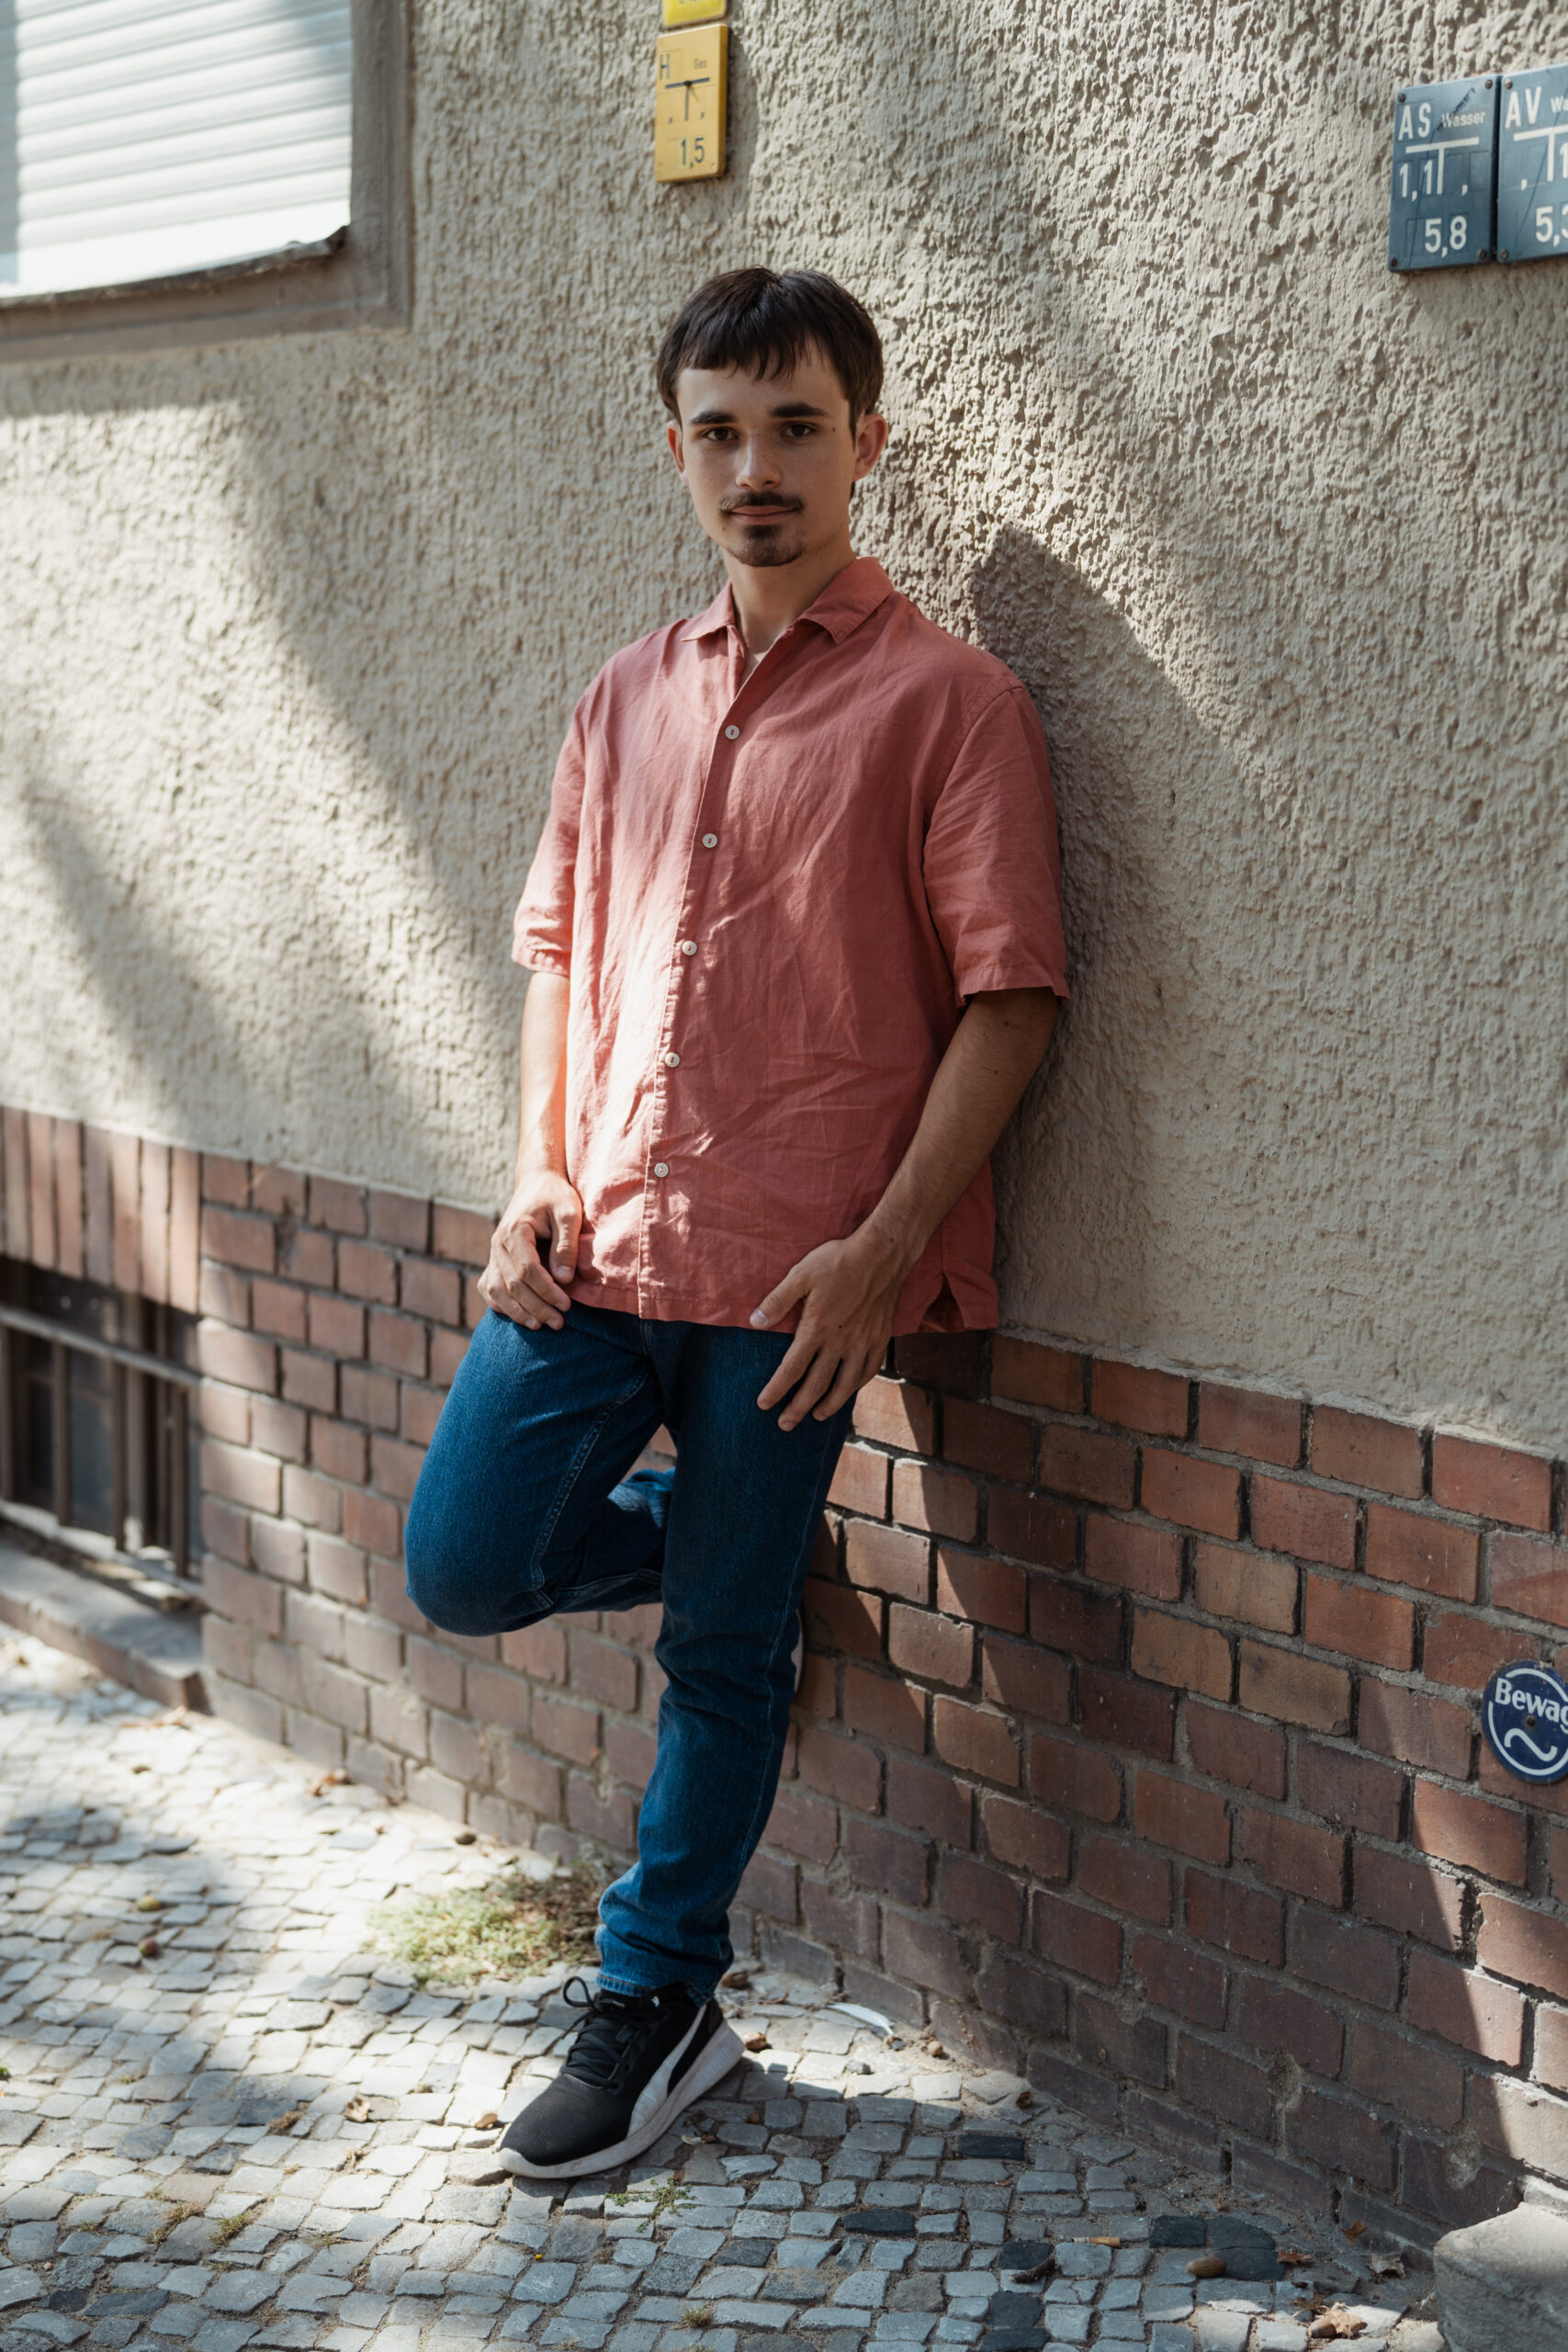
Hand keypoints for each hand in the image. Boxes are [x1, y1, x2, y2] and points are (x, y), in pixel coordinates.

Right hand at [478, 1168, 582, 1330]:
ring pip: (496, 1291)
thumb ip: (566, 1245)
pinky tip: (519, 1316)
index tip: (567, 1305)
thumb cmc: (556, 1196)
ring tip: (539, 1326)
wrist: (537, 1183)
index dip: (547, 1291)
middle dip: (536, 1307)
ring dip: (517, 1312)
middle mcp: (498, 1244)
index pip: (527, 1270)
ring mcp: (493, 1253)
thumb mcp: (569, 1213)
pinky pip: (489, 1287)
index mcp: (514, 1230)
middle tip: (559, 1323)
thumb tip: (563, 1279)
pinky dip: (500, 1305)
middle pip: (512, 1285)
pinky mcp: (495, 1260)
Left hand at [751, 1226, 911, 1429]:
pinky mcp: (880, 1339)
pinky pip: (869, 1371)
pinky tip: (849, 1391)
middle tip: (785, 1425)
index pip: (792, 1369)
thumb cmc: (838, 1261)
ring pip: (845, 1385)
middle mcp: (840, 1343)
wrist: (882, 1255)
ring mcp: (863, 1343)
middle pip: (816, 1385)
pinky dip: (857, 1386)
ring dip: (829, 1404)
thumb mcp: (800, 1275)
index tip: (763, 1404)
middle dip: (798, 1408)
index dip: (776, 1389)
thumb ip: (777, 1301)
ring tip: (817, 1417)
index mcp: (817, 1329)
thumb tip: (754, 1321)